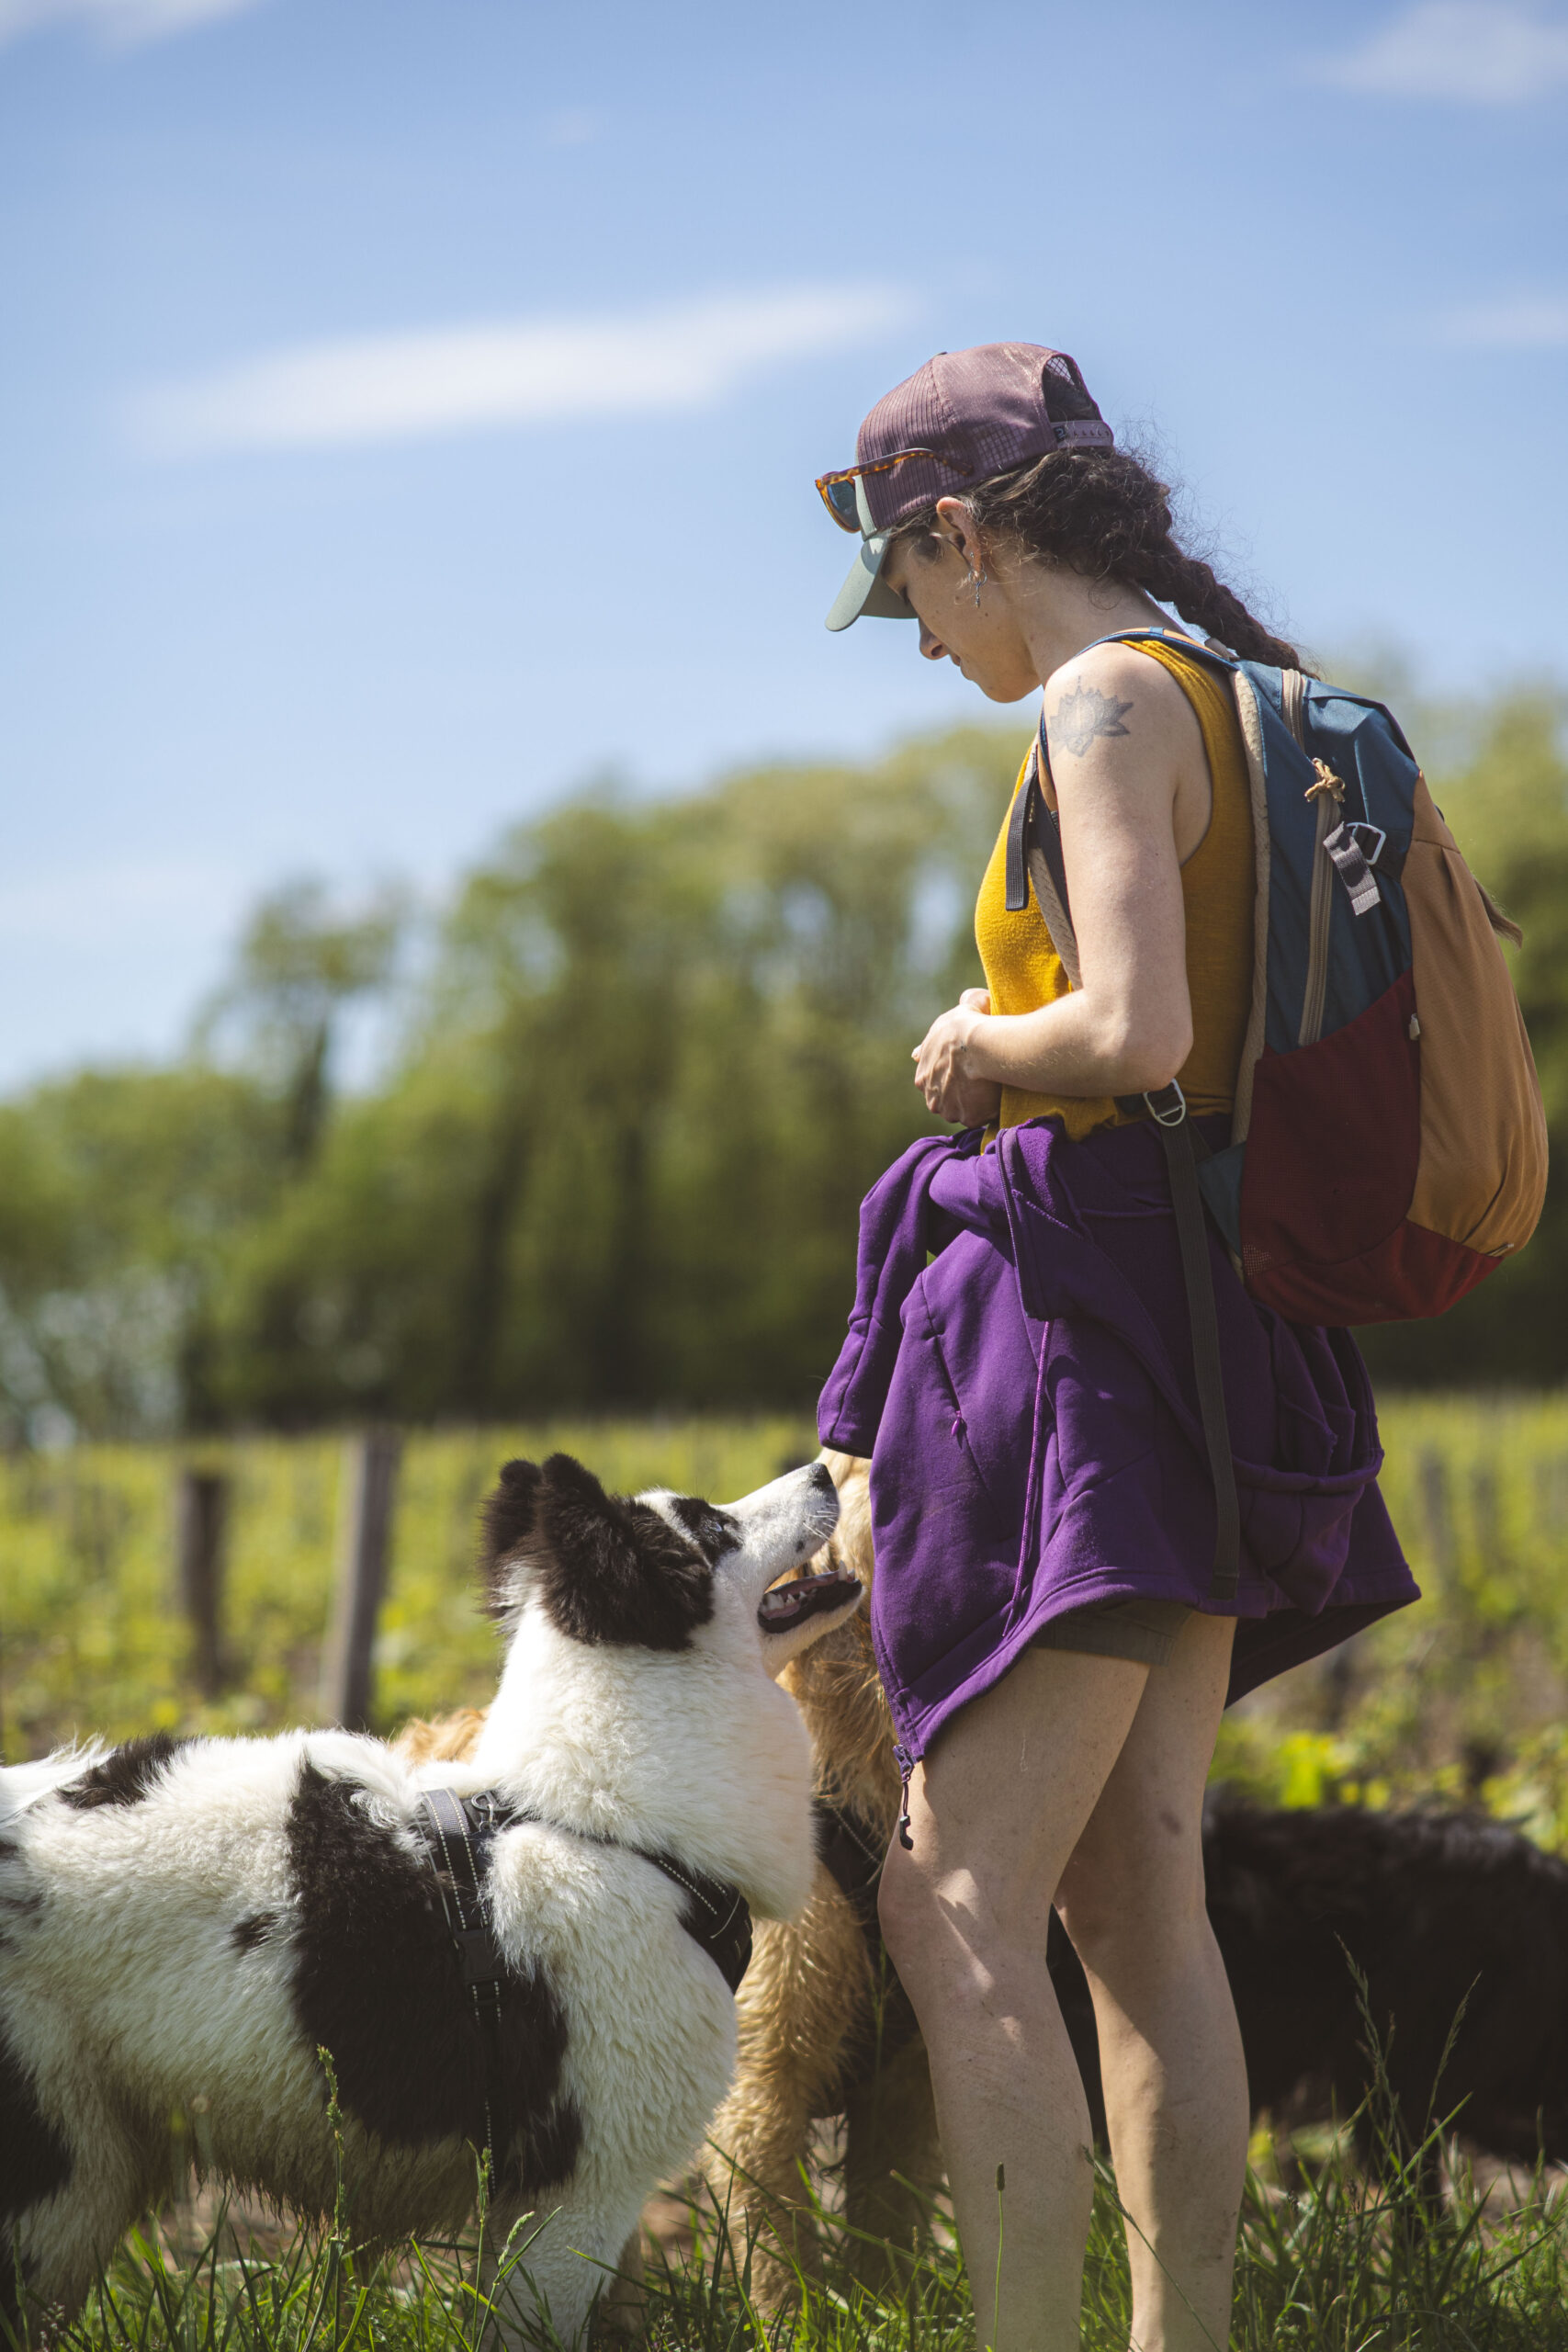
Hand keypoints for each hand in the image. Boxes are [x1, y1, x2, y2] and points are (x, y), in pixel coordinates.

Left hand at [913, 992, 1003, 1125]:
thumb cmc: (968, 1024)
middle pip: (947, 1100)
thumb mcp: (963, 1008)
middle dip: (960, 1094)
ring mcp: (949, 1110)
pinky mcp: (969, 1118)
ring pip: (963, 1110)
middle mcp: (931, 1097)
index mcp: (923, 1076)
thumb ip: (963, 1007)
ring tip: (993, 1090)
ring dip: (974, 1104)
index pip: (935, 1082)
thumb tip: (968, 1000)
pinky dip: (990, 1111)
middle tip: (981, 1081)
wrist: (979, 1043)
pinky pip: (981, 1118)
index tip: (965, 1070)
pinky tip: (1001, 1098)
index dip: (951, 1076)